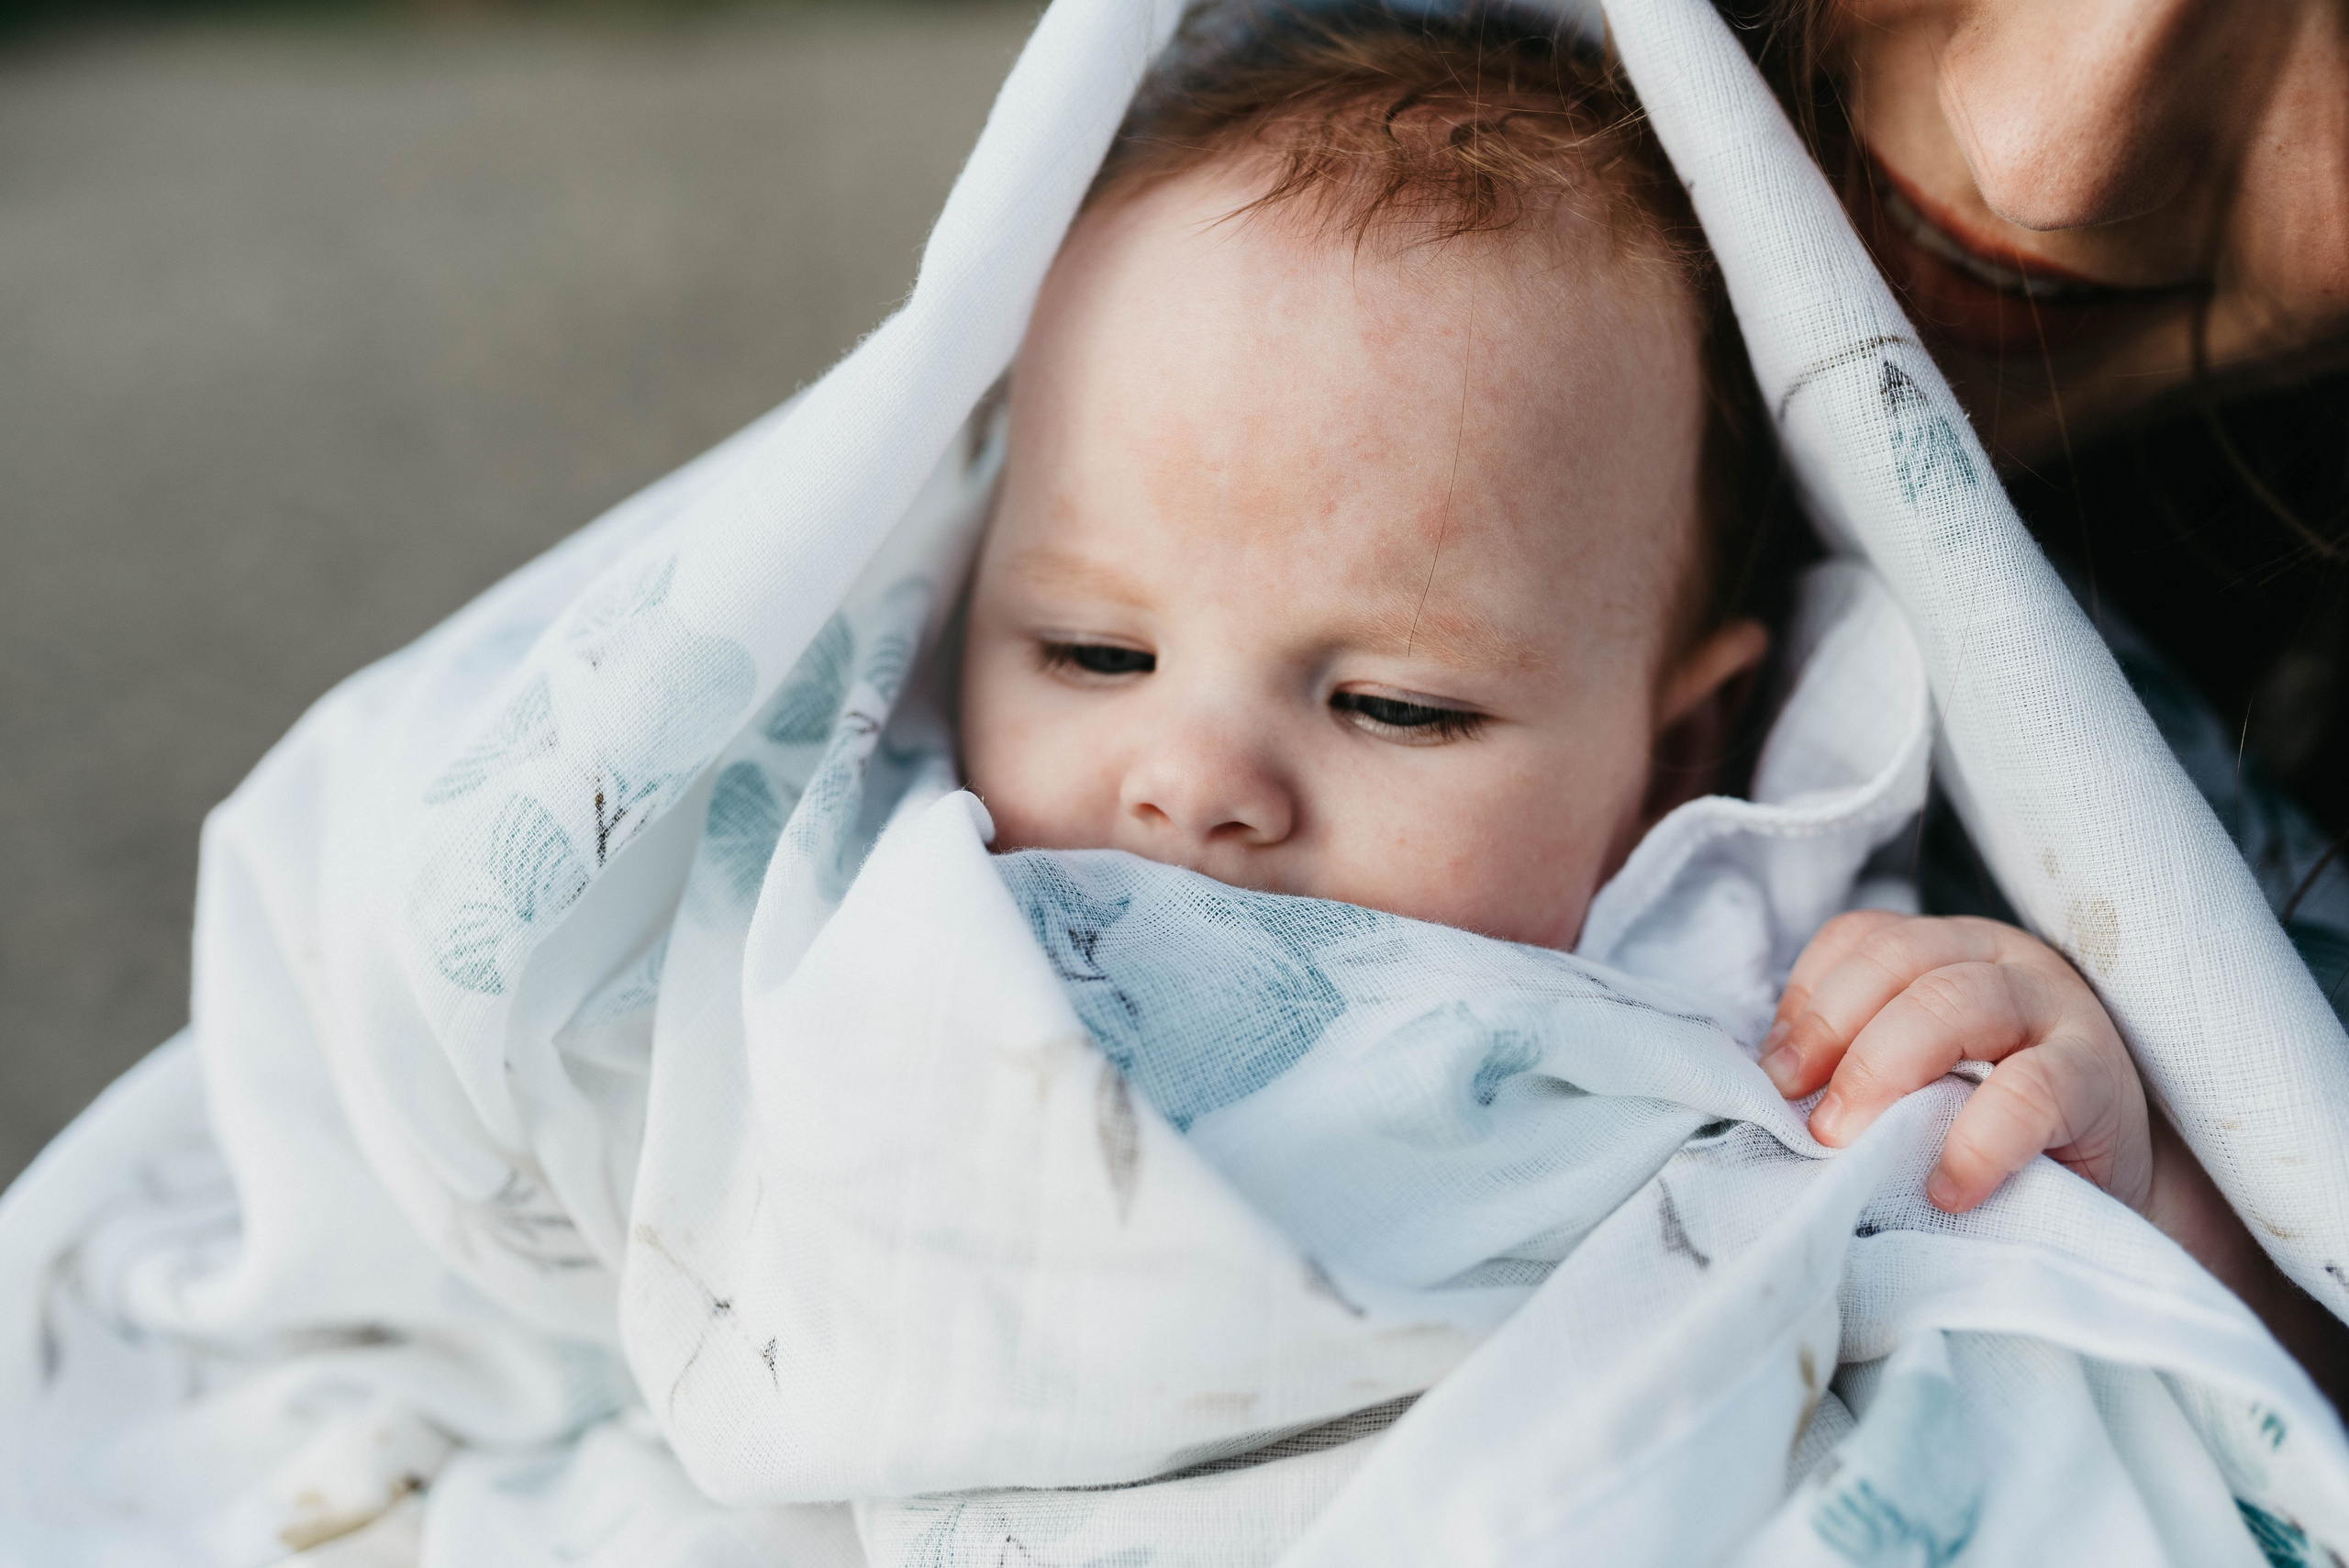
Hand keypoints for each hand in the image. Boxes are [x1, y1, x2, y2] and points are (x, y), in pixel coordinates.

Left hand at [1760, 911, 2151, 1213]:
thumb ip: (1852, 1066)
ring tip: (1847, 1141)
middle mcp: (1997, 958)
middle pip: (1898, 959)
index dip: (1808, 1000)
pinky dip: (1979, 1140)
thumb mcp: (1915, 1084)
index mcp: (1942, 949)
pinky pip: (2033, 1089)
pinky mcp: (2097, 1075)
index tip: (1775, 1074)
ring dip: (1884, 1070)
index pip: (1859, 937)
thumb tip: (1770, 1085)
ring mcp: (2054, 1006)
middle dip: (1834, 1035)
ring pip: (1955, 1001)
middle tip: (1807, 1118)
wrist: (2108, 1195)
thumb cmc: (1988, 1131)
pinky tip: (1945, 1187)